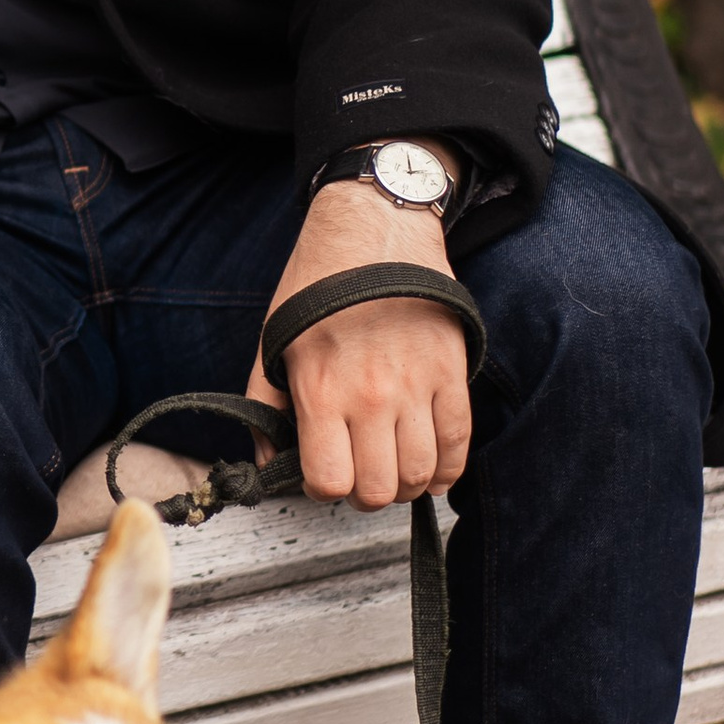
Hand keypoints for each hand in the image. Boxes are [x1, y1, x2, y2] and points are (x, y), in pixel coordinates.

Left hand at [246, 176, 472, 510]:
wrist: (376, 230)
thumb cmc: (320, 284)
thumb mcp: (273, 341)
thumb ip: (264, 407)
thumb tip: (266, 462)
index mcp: (321, 392)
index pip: (329, 482)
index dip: (322, 488)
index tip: (324, 474)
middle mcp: (372, 397)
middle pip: (377, 489)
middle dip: (364, 494)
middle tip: (359, 474)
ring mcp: (418, 388)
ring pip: (421, 475)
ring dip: (404, 485)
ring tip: (391, 469)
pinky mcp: (453, 376)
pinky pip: (459, 446)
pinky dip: (447, 471)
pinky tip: (432, 470)